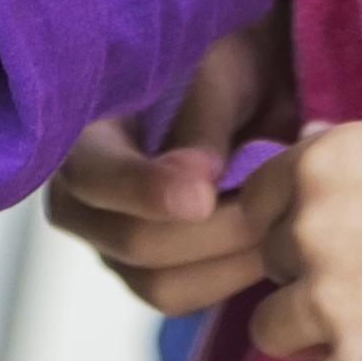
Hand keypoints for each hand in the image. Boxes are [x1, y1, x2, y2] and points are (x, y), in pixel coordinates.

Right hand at [49, 18, 299, 316]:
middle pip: (133, 242)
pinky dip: (235, 274)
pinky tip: (273, 239)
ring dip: (230, 261)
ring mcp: (111, 245)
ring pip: (162, 284)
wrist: (244, 89)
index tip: (202, 197)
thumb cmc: (223, 66)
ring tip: (282, 219)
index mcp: (79, 137)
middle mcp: (81, 201)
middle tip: (275, 206)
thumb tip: (195, 188)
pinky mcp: (149, 274)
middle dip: (212, 231)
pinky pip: (189, 294)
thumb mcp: (217, 75)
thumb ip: (202, 126)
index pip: (95, 176)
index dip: (144, 191)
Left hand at [241, 120, 361, 360]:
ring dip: (316, 337)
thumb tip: (302, 149)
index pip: (259, 204)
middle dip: (311, 277)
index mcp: (324, 162)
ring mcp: (333, 302)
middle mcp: (313, 226)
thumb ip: (349, 159)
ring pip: (273, 335)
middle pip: (267, 268)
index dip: (298, 224)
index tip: (346, 237)